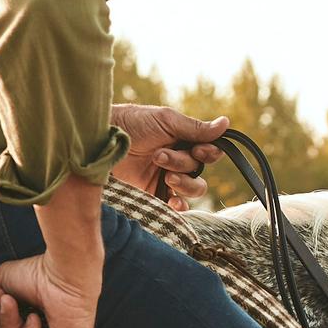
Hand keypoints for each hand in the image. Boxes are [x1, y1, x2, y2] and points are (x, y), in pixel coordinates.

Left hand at [110, 105, 229, 210]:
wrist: (101, 141)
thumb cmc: (131, 124)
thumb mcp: (165, 120)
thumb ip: (196, 127)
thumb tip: (226, 123)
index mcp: (181, 140)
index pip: (208, 152)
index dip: (208, 153)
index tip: (200, 150)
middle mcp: (175, 160)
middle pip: (200, 171)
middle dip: (185, 164)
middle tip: (161, 157)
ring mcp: (164, 179)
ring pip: (193, 189)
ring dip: (184, 183)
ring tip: (164, 175)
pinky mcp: (153, 196)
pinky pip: (177, 207)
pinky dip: (180, 206)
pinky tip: (173, 202)